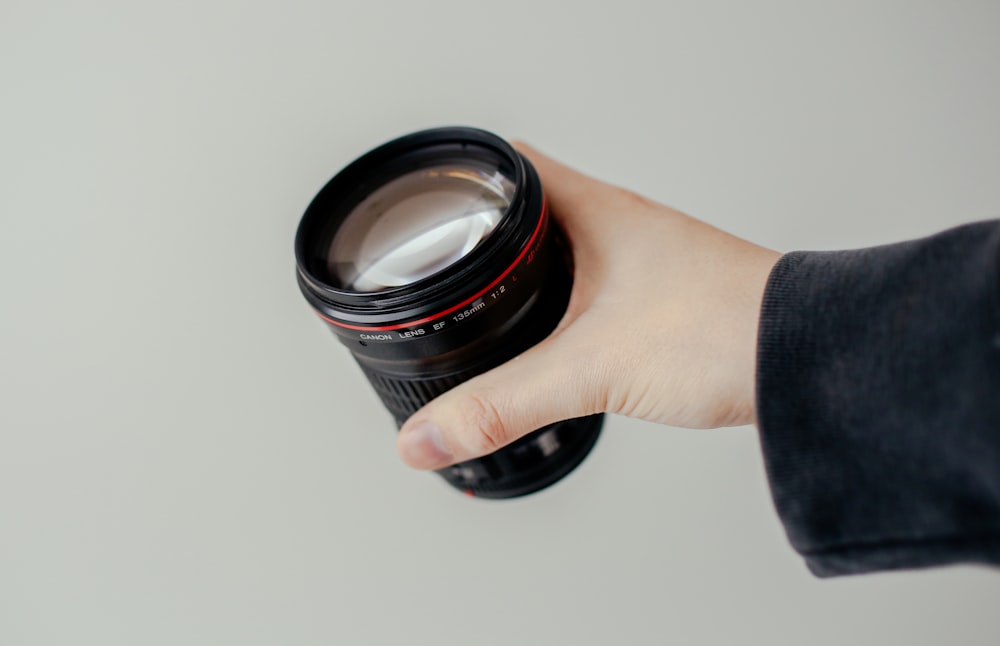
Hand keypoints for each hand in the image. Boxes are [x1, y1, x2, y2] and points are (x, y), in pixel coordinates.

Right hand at [397, 143, 780, 468]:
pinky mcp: (669, 299)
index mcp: (597, 215)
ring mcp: (650, 262)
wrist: (808, 360)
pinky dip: (570, 308)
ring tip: (493, 305)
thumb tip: (427, 435)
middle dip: (489, 237)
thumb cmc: (724, 333)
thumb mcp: (590, 369)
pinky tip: (563, 341)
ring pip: (572, 253)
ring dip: (532, 275)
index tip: (430, 199)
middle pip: (537, 211)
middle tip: (450, 260)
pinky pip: (603, 290)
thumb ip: (502, 404)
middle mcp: (625, 228)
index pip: (514, 169)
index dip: (465, 179)